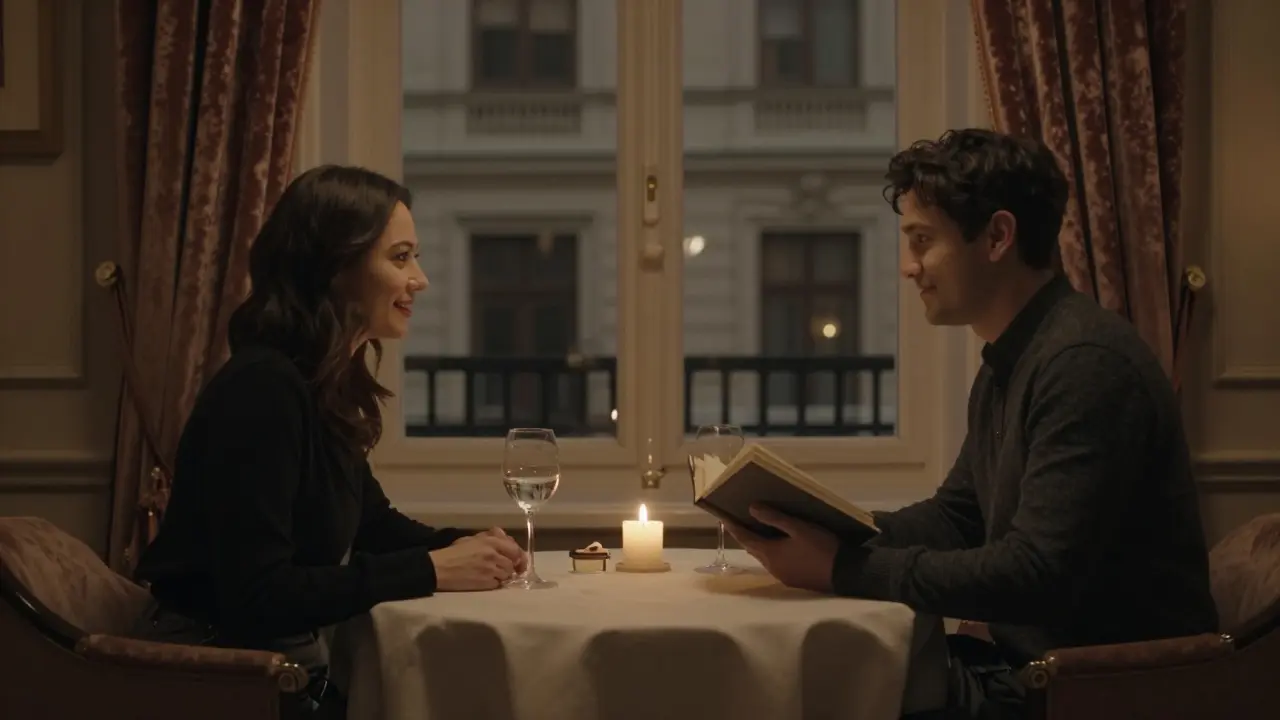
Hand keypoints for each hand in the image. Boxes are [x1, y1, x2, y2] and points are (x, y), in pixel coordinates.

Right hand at [430, 534, 522, 590]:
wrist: (440, 568)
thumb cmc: (454, 552)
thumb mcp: (472, 539)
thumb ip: (490, 536)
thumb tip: (504, 536)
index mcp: (490, 542)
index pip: (515, 549)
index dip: (519, 556)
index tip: (518, 561)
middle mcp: (493, 555)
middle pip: (512, 563)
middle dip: (510, 566)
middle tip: (504, 569)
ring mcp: (491, 570)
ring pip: (507, 575)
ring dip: (502, 575)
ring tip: (493, 574)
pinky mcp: (486, 583)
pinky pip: (498, 584)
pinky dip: (495, 583)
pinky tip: (486, 580)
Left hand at [723, 504, 839, 592]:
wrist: (845, 574)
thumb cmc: (821, 547)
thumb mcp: (799, 528)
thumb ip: (775, 518)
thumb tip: (751, 508)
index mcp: (770, 554)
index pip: (744, 537)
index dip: (733, 526)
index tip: (722, 516)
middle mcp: (771, 567)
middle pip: (752, 548)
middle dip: (744, 534)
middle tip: (738, 519)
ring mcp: (782, 576)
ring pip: (763, 556)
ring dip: (758, 543)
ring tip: (756, 528)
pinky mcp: (793, 580)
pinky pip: (774, 563)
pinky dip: (770, 551)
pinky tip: (777, 545)